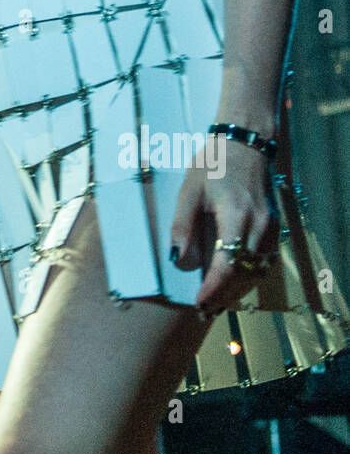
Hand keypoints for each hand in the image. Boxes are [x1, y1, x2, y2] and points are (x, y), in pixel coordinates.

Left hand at [170, 135, 279, 315]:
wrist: (245, 143)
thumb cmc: (212, 163)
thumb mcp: (188, 190)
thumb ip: (182, 225)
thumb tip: (178, 259)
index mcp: (235, 213)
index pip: (228, 263)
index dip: (214, 288)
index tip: (199, 302)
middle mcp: (259, 223)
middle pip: (245, 273)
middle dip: (224, 295)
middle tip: (203, 310)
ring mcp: (271, 226)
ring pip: (258, 271)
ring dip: (238, 289)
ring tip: (215, 302)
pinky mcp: (275, 227)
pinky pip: (265, 260)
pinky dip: (250, 276)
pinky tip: (233, 282)